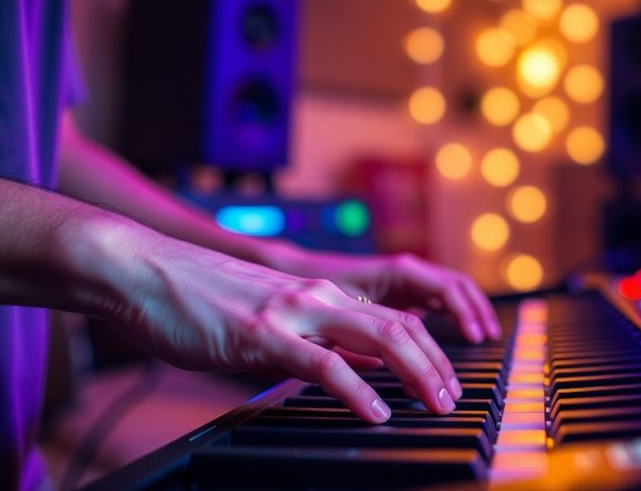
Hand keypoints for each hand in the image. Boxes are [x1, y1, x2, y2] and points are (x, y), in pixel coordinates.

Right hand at [88, 221, 461, 422]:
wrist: (144, 272)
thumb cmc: (201, 299)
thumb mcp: (272, 318)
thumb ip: (315, 339)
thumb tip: (355, 368)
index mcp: (320, 294)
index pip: (394, 319)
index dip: (429, 350)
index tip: (446, 381)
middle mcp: (317, 297)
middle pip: (399, 326)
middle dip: (436, 363)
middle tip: (453, 398)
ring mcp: (292, 313)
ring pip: (376, 336)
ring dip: (415, 372)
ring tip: (435, 403)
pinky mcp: (262, 336)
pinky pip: (322, 363)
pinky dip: (357, 388)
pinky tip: (374, 411)